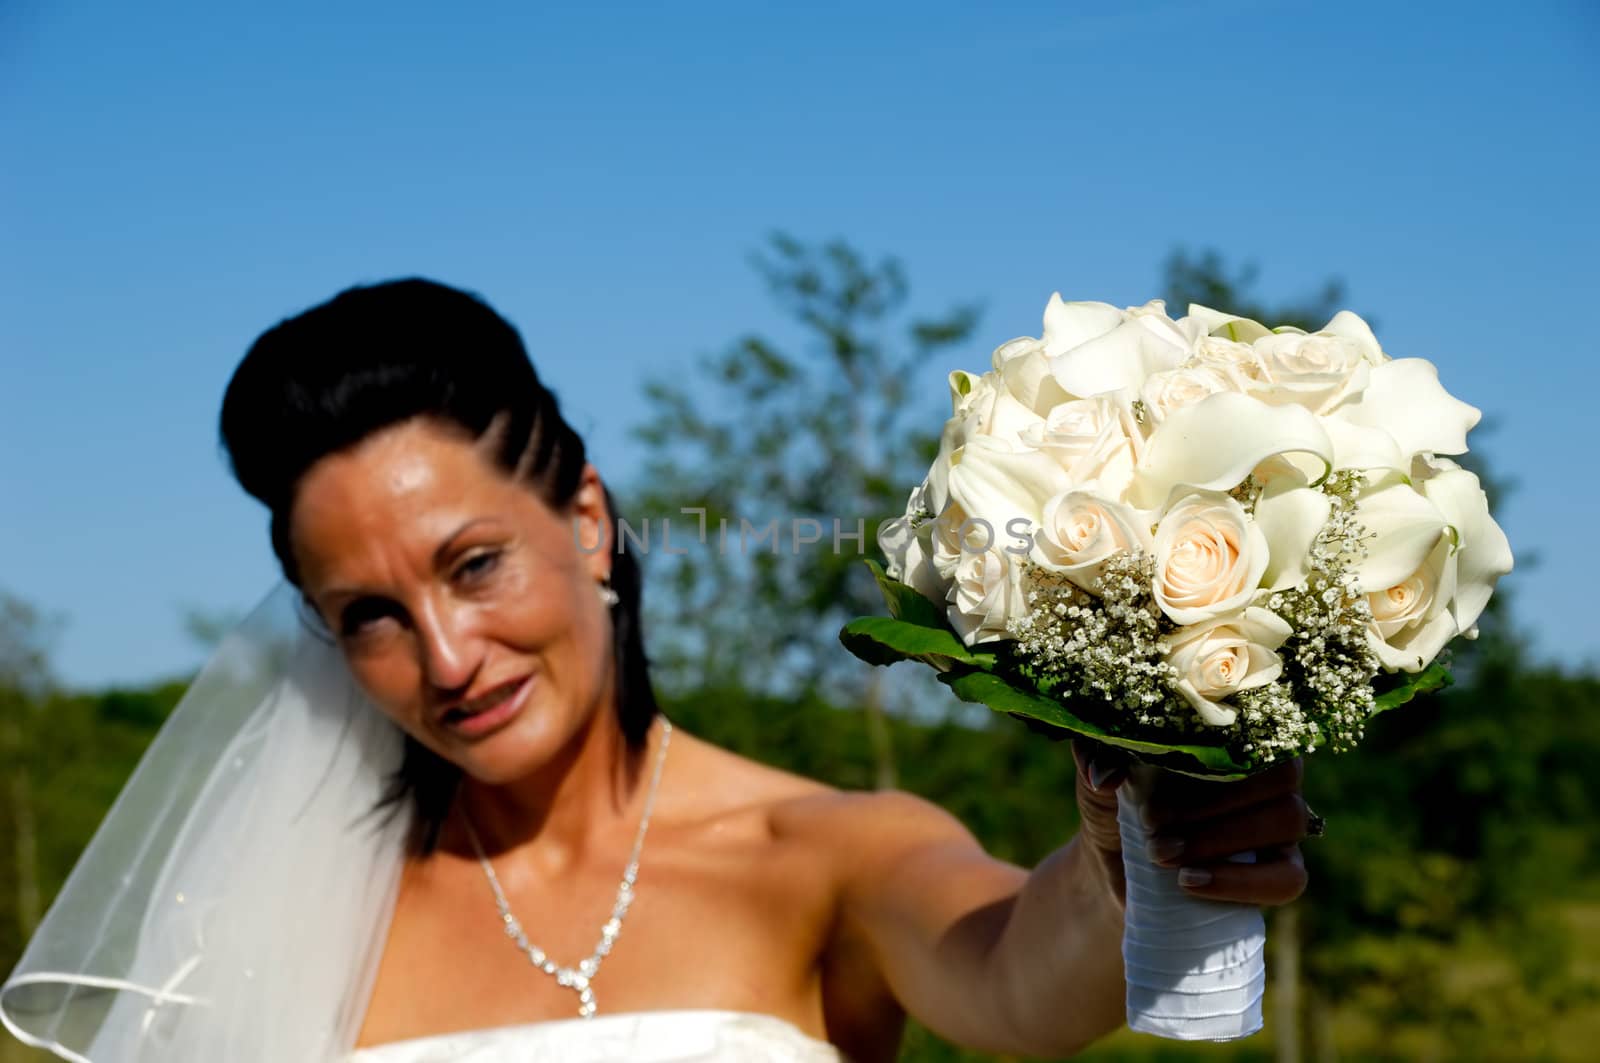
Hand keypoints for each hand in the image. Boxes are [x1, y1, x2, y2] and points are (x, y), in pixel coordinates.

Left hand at [1073, 740, 1312, 907]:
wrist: (1116, 861)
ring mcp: (1283, 824)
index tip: (1158, 768)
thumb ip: (1096, 757)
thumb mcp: (1099, 773)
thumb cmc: (1118, 800)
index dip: (1215, 747)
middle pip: (1280, 776)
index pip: (1259, 723)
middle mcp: (1272, 774)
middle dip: (1211, 801)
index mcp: (1237, 736)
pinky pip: (1288, 878)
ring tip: (1160, 853)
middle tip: (1150, 822)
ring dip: (1220, 839)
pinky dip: (1241, 882)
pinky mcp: (1281, 871)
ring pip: (1288, 821)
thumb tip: (1106, 776)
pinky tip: (1190, 882)